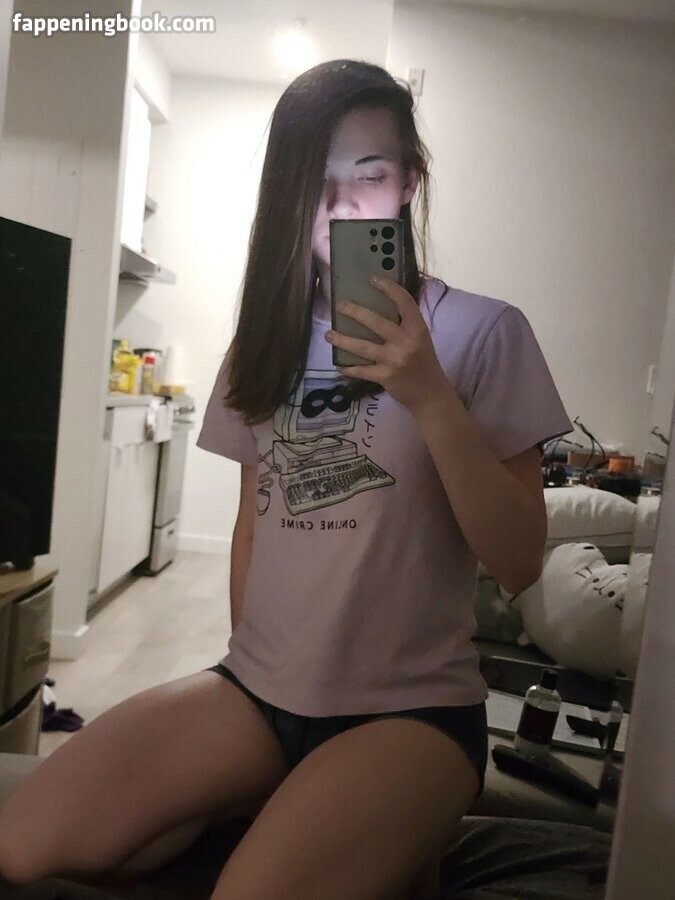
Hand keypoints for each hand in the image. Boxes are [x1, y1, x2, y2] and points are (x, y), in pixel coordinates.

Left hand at [324, 276, 447, 413]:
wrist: (431, 394)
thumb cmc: (424, 362)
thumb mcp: (421, 339)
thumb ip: (406, 324)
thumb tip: (383, 305)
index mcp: (417, 329)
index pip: (404, 302)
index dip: (388, 288)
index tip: (373, 279)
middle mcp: (406, 342)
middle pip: (376, 322)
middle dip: (355, 312)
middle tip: (340, 306)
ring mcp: (394, 360)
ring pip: (362, 347)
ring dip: (342, 340)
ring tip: (328, 335)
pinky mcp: (385, 377)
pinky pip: (361, 370)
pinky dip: (348, 368)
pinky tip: (338, 365)